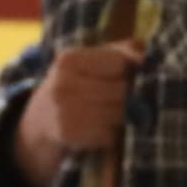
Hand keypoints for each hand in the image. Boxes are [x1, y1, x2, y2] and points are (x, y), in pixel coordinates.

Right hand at [18, 43, 144, 186]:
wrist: (41, 120)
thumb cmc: (76, 84)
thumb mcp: (90, 61)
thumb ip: (121, 52)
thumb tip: (145, 58)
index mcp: (68, 60)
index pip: (118, 63)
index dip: (130, 70)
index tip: (131, 75)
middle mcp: (62, 84)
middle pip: (121, 90)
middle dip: (129, 96)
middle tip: (126, 99)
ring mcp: (64, 110)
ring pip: (117, 113)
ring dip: (122, 116)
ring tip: (113, 113)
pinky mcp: (69, 134)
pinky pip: (108, 134)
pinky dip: (111, 134)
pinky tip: (101, 129)